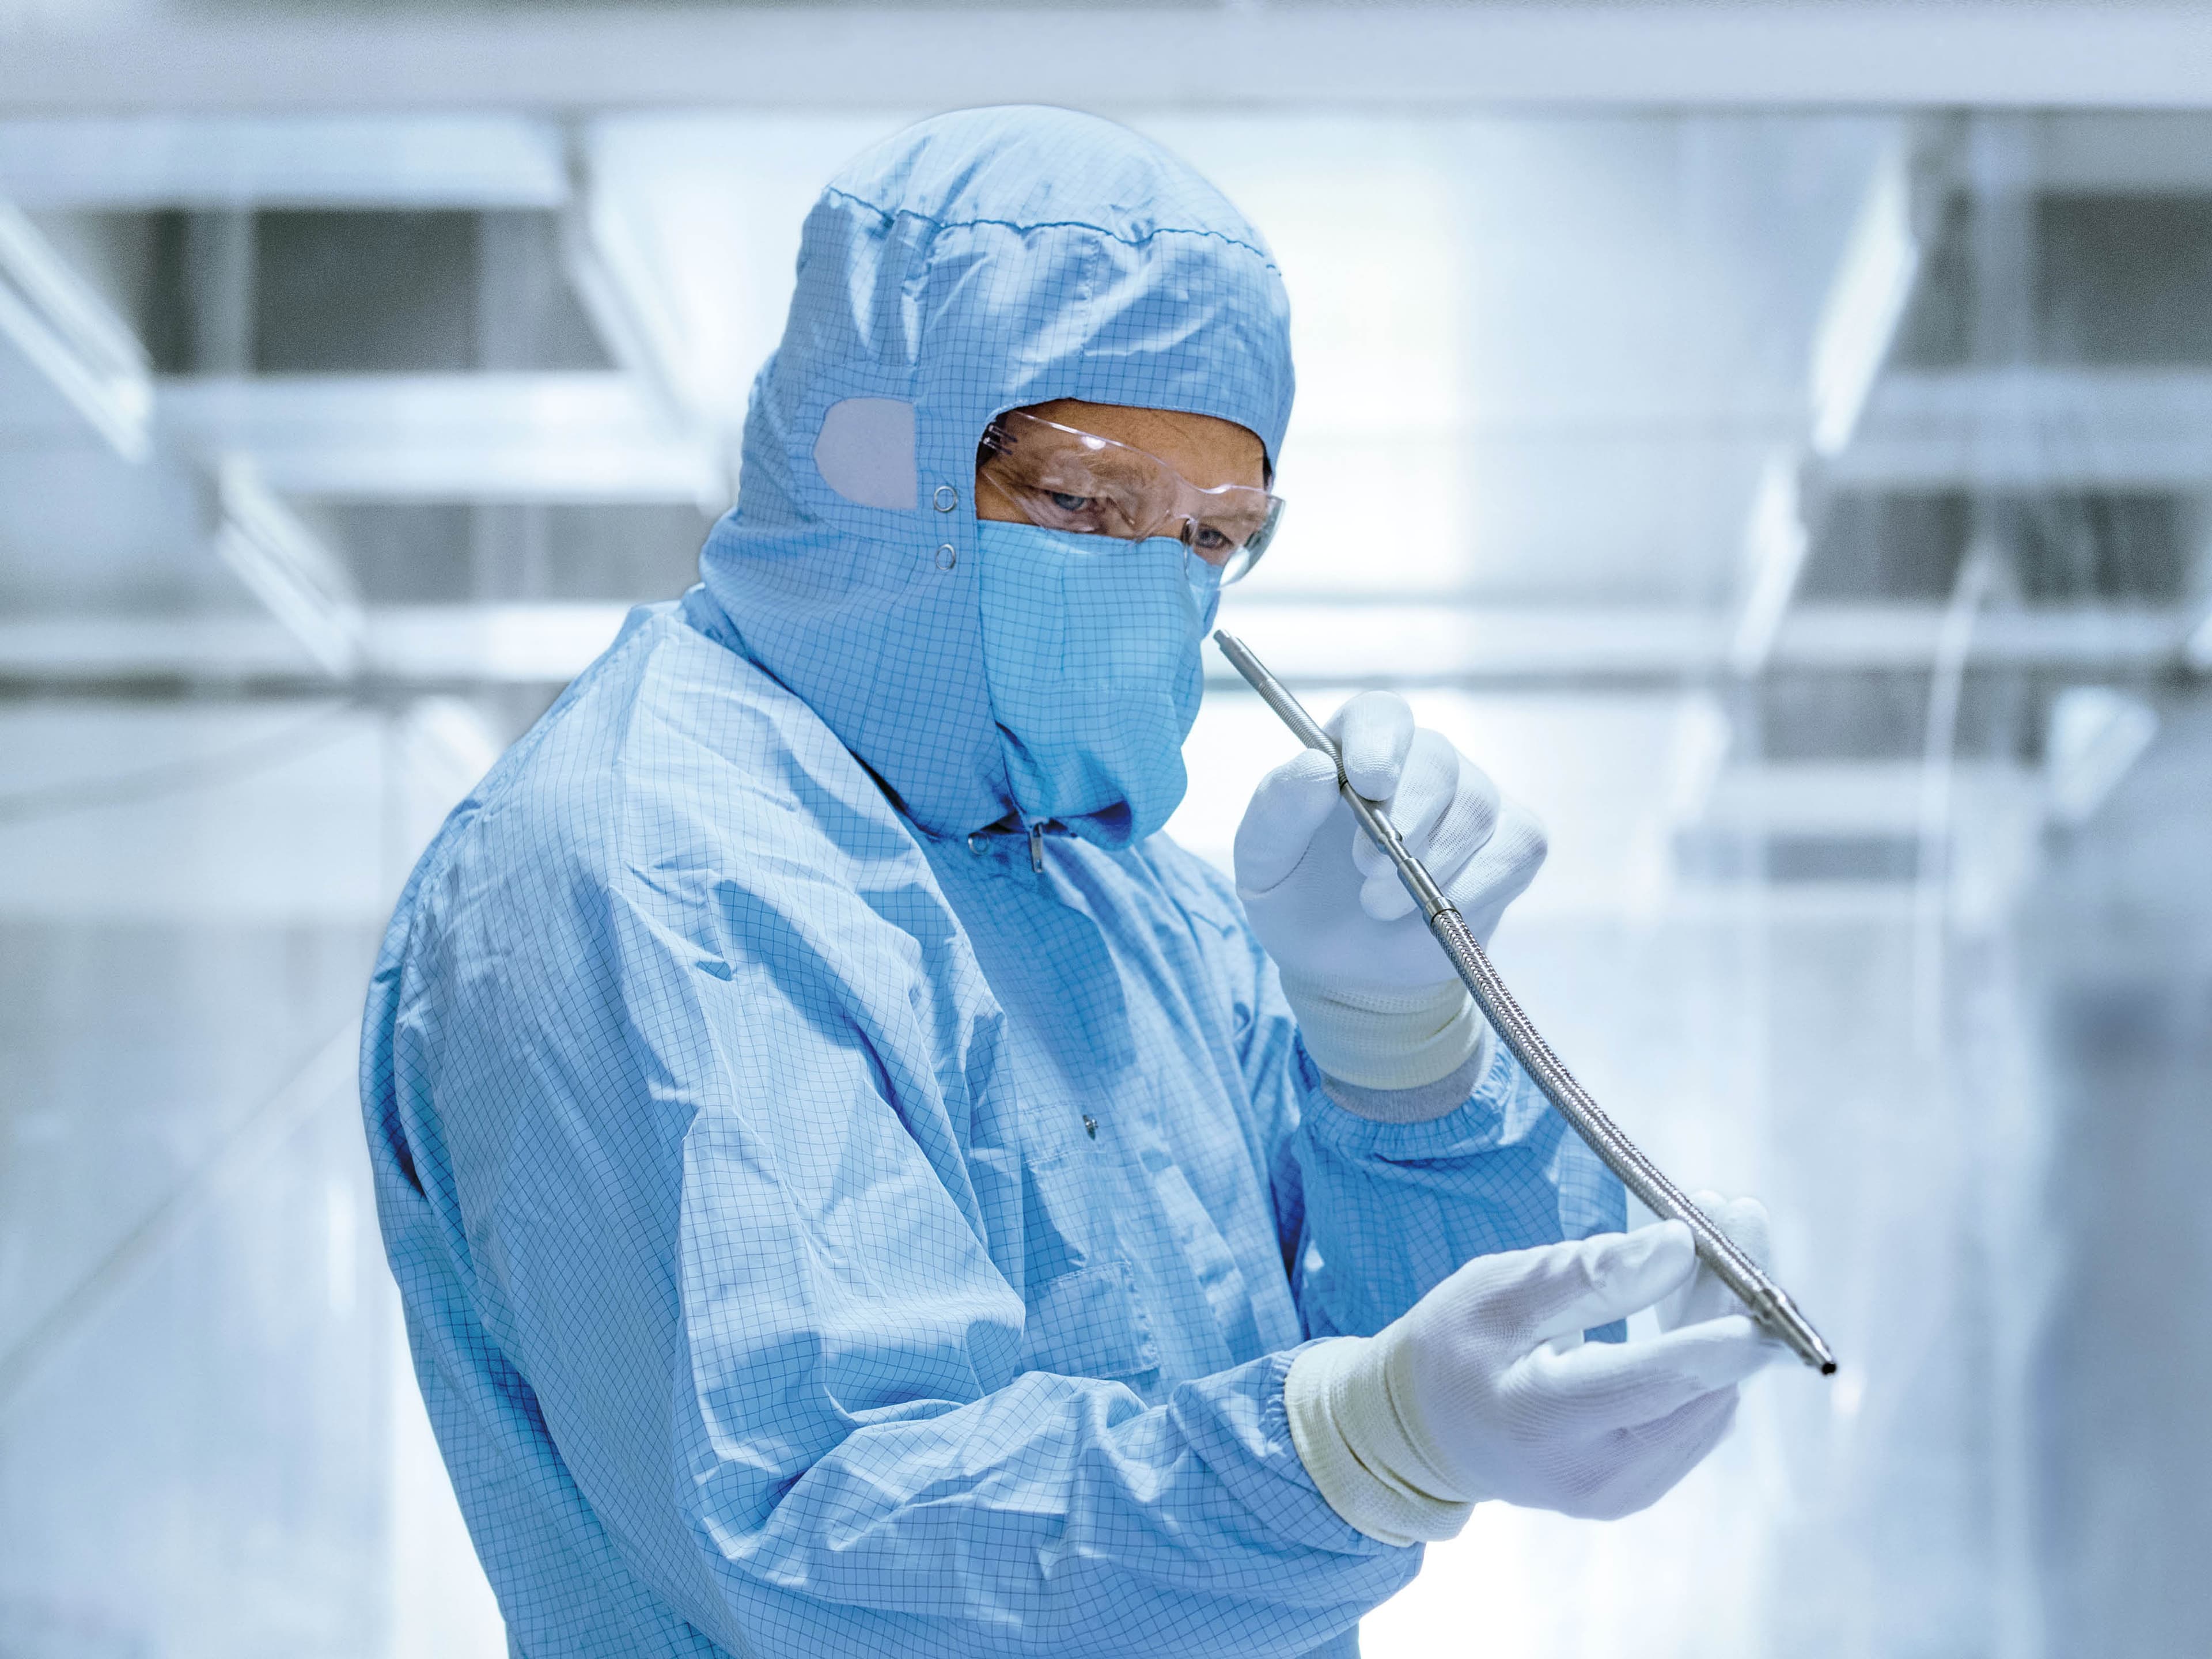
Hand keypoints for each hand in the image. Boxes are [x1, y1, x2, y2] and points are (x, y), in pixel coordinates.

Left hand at [1234, 692, 1545, 990]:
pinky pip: (1514, 851)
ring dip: (1430, 867)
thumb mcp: (1261, 862)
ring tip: (1378, 906)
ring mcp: (1475, 801)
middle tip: (1366, 871)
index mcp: (1356, 749)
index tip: (1367, 782)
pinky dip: (1474, 890)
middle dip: (1405, 820)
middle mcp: (1424, 764)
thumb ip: (1276, 810)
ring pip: (1476, 810)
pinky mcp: (1514, 844)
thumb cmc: (1299, 898)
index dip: (1380, 742)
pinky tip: (1433, 913)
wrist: (1343, 968)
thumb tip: (1316, 767)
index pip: (1382, 715)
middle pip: (1437, 762)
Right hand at [1286, 1219, 1782, 1540]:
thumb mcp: (1498, 1292)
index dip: (1716, 1332)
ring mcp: (1627, 1491)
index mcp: (1546, 1422)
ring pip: (1710, 1400)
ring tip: (1722, 1239)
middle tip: (1739, 1215)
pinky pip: (1697, 1414)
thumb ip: (1587, 1274)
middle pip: (1699, 1387)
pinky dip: (1708, 1354)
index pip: (1655, 1381)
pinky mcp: (1643, 1485)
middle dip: (1731, 1299)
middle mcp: (1599, 1475)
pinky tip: (1699, 1294)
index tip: (1757, 1277)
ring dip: (1726, 1320)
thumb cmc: (1451, 1349)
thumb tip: (1679, 1246)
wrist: (1425, 1431)